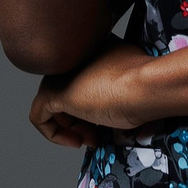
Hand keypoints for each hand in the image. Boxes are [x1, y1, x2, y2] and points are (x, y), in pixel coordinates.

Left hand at [29, 39, 162, 146]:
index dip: (93, 105)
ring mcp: (60, 72)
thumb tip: (118, 102)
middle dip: (81, 119)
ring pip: (54, 105)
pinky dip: (53, 133)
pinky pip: (39, 116)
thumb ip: (120, 84)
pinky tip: (75, 142)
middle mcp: (72, 55)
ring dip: (72, 128)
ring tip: (91, 139)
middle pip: (68, 92)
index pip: (83, 80)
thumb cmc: (148, 84)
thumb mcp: (133, 80)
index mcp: (92, 45)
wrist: (147, 85)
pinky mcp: (51, 92)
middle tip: (98, 135)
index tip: (106, 122)